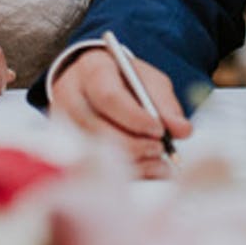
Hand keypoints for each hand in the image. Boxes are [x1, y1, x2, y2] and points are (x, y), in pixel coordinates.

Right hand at [48, 47, 191, 178]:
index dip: (135, 118)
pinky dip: (127, 173)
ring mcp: (62, 125)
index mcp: (91, 71)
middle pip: (97, 129)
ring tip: (159, 161)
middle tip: (160, 148)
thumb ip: (165, 103)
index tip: (159, 130)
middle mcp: (69, 98)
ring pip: (95, 152)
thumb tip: (183, 131)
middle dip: (134, 144)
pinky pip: (96, 168)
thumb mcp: (146, 79)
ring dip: (133, 162)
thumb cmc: (122, 79)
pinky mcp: (67, 147)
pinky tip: (149, 170)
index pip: (108, 97)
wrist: (91, 80)